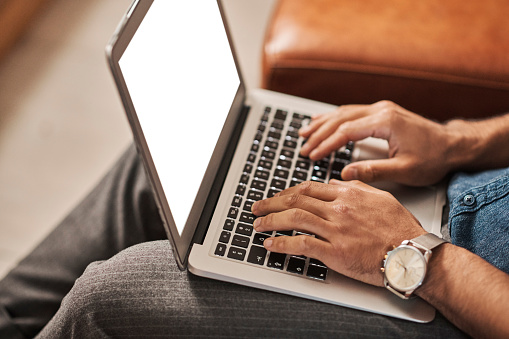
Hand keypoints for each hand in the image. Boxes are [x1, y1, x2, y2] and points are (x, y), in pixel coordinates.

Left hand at [251, 180, 424, 286]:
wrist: (413, 254)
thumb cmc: (401, 229)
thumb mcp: (381, 198)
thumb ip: (357, 187)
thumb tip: (337, 183)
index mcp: (348, 194)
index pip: (309, 188)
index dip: (287, 192)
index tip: (277, 197)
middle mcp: (339, 208)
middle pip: (296, 200)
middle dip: (271, 203)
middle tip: (257, 207)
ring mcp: (336, 229)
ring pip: (294, 218)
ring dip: (271, 221)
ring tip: (257, 224)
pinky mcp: (335, 251)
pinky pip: (301, 244)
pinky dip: (282, 244)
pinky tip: (271, 244)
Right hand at [299, 101, 456, 185]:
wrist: (453, 145)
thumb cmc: (433, 158)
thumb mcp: (404, 170)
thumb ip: (373, 171)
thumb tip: (345, 175)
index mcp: (385, 122)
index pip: (346, 131)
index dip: (326, 144)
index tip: (312, 156)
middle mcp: (381, 110)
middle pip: (341, 118)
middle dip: (319, 133)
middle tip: (303, 147)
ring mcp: (382, 109)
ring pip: (344, 112)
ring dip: (323, 122)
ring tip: (304, 132)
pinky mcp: (383, 112)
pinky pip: (352, 111)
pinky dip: (335, 118)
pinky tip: (323, 121)